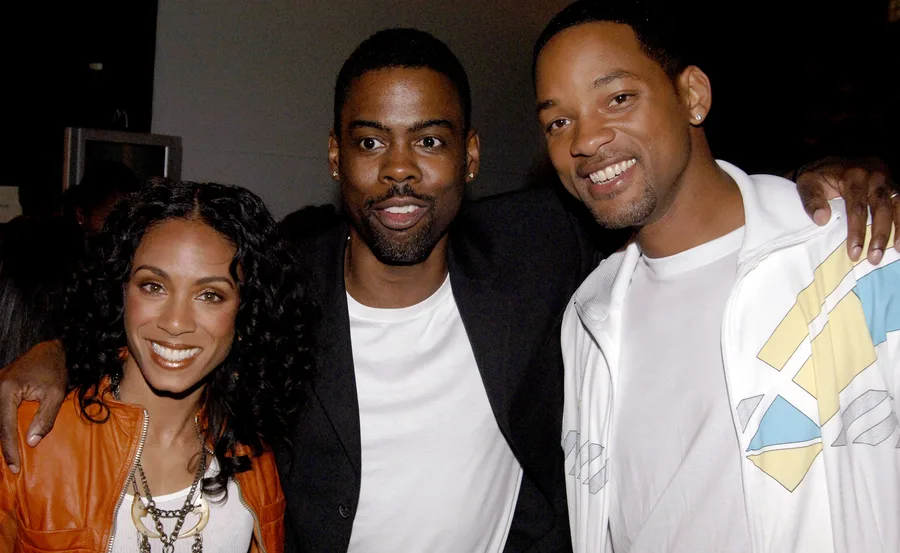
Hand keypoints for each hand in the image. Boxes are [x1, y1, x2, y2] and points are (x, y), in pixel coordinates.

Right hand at [0, 340, 66, 473]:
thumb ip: (45, 418)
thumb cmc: (54, 369)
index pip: (5, 426)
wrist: (51, 349)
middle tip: (12, 467)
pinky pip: (0, 413)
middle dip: (3, 447)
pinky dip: (3, 427)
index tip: (15, 467)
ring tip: (10, 458)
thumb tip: (31, 442)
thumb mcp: (56, 394)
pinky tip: (9, 441)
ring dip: (2, 438)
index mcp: (6, 390)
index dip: (10, 448)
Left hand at [795, 156, 898, 263]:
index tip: (854, 252)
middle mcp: (875, 176)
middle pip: (881, 207)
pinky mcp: (894, 186)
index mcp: (853, 175)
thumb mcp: (807, 184)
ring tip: (898, 250)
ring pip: (898, 205)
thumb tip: (822, 220)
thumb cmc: (819, 177)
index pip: (857, 207)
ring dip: (899, 229)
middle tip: (874, 259)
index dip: (857, 231)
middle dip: (879, 235)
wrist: (833, 163)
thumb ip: (812, 200)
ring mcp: (888, 180)